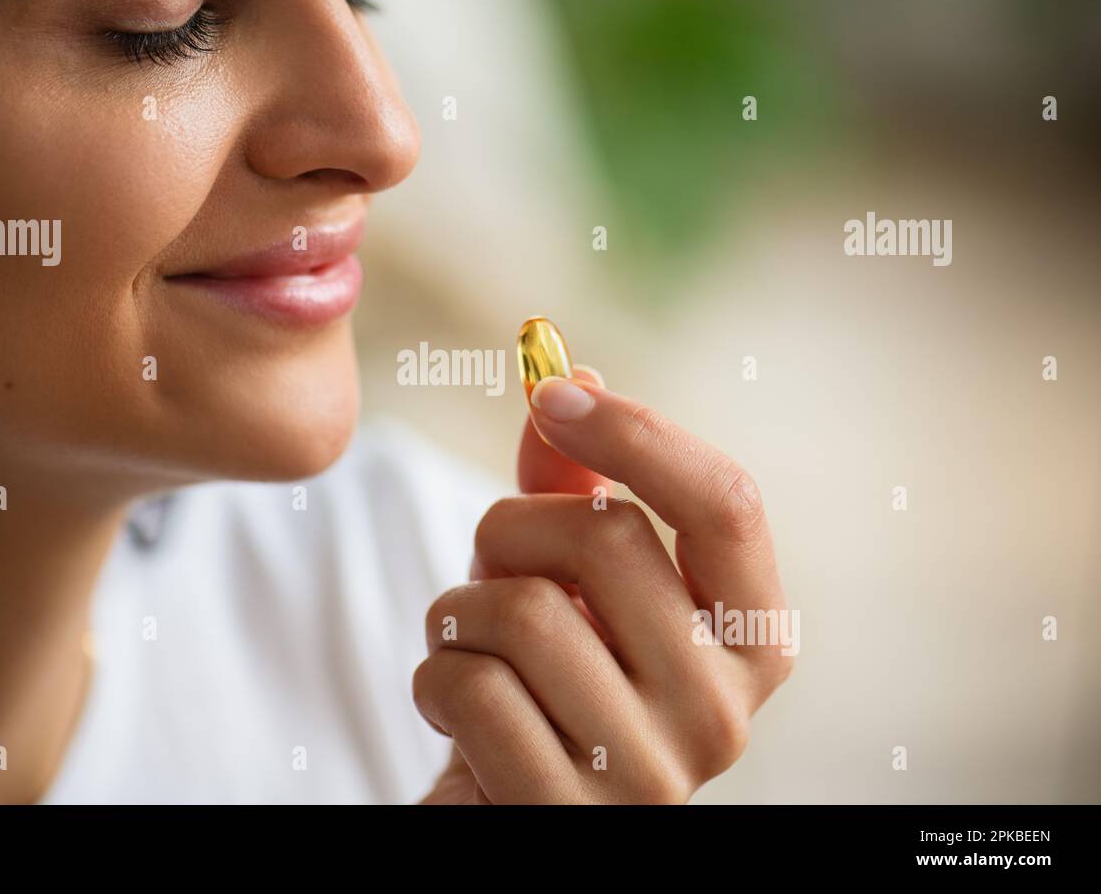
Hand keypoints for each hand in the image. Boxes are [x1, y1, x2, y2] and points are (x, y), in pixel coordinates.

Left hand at [415, 368, 791, 802]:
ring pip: (526, 614)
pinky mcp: (566, 814)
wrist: (503, 806)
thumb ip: (575, 482)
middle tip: (487, 560)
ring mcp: (652, 775)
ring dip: (459, 609)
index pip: (727, 504)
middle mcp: (724, 712)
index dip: (637, 432)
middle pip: (609, 541)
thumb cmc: (544, 678)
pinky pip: (472, 689)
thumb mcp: (564, 573)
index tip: (554, 391)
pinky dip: (433, 675)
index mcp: (751, 639)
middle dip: (509, 524)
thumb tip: (571, 371)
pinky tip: (451, 705)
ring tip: (466, 642)